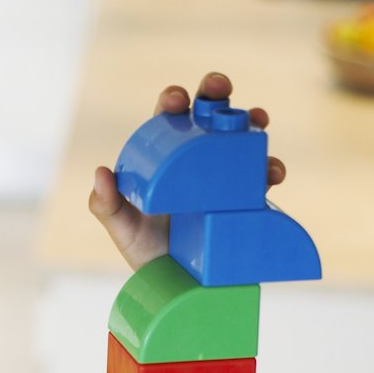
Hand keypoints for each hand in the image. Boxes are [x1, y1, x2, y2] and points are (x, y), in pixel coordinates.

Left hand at [90, 70, 287, 271]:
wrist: (176, 284)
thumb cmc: (145, 250)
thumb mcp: (122, 230)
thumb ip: (106, 206)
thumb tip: (101, 172)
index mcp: (167, 155)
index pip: (170, 117)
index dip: (173, 100)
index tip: (175, 101)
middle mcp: (198, 157)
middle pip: (209, 111)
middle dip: (216, 91)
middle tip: (218, 88)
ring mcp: (225, 174)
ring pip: (241, 136)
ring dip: (252, 122)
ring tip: (257, 124)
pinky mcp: (245, 196)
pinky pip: (262, 175)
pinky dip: (270, 167)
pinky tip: (272, 172)